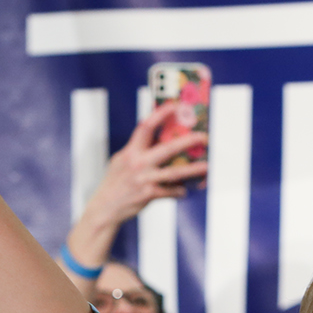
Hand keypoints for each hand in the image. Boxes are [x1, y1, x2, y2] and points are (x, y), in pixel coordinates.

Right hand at [84, 104, 207, 225]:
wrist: (105, 207)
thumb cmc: (114, 182)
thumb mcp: (121, 161)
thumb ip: (137, 150)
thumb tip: (156, 139)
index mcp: (131, 151)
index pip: (146, 127)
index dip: (160, 114)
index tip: (174, 106)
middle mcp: (138, 163)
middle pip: (168, 148)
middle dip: (188, 141)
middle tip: (203, 137)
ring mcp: (144, 179)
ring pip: (174, 172)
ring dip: (193, 169)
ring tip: (206, 166)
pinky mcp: (149, 194)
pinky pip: (170, 191)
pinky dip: (178, 191)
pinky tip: (184, 190)